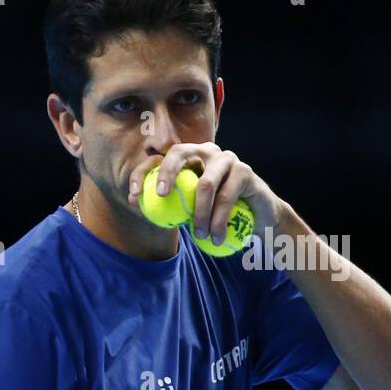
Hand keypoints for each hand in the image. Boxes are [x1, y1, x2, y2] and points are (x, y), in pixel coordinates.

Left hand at [126, 143, 287, 243]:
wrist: (257, 215)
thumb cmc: (216, 211)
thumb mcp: (190, 207)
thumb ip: (168, 201)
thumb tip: (135, 203)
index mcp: (188, 157)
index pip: (159, 158)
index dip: (142, 173)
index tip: (133, 195)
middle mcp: (206, 151)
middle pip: (180, 153)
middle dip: (166, 173)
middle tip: (161, 197)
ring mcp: (227, 159)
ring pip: (205, 184)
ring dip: (199, 215)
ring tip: (198, 236)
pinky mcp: (244, 171)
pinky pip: (226, 198)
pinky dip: (218, 222)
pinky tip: (216, 238)